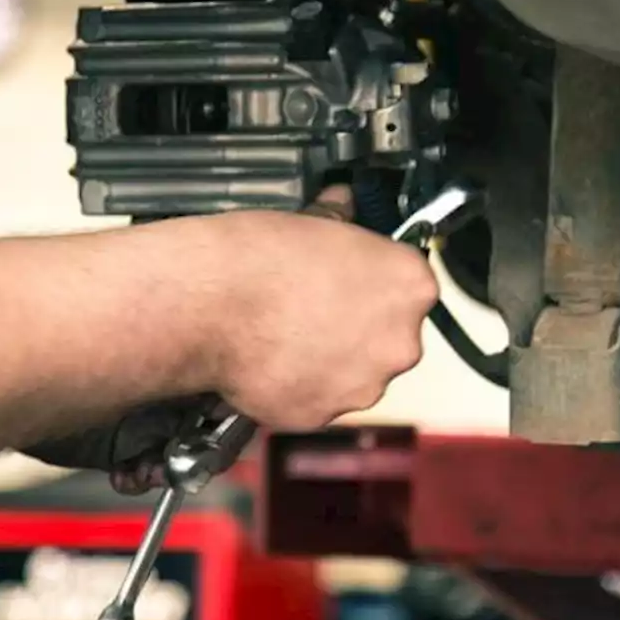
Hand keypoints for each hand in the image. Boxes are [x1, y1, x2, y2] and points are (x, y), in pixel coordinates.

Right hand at [22, 187, 438, 481]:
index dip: (377, 282)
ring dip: (331, 358)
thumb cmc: (257, 258)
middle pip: (391, 335)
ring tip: (287, 332)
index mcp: (408, 285)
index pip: (412, 283)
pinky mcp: (323, 414)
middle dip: (358, 325)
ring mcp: (363, 383)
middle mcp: (399, 341)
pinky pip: (319, 399)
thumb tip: (342, 205)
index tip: (355, 280)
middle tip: (315, 307)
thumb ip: (340, 222)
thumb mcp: (311, 220)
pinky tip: (272, 358)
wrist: (207, 301)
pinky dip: (300, 385)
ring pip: (356, 372)